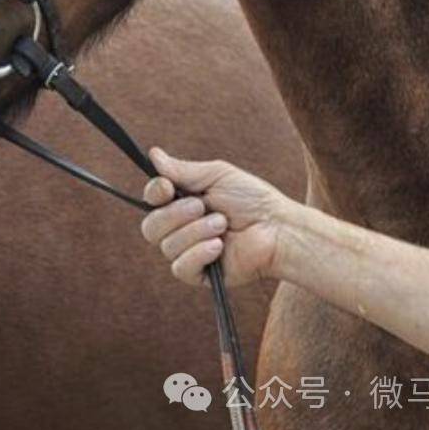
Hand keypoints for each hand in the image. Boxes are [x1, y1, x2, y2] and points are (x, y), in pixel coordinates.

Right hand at [141, 148, 296, 286]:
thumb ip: (183, 170)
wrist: (277, 227)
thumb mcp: (217, 176)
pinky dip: (198, 253)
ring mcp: (189, 252)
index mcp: (182, 202)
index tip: (167, 187)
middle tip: (202, 206)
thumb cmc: (251, 198)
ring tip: (222, 224)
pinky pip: (181, 267)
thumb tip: (154, 154)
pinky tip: (219, 246)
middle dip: (175, 215)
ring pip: (168, 246)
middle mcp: (181, 228)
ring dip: (196, 231)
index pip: (152, 200)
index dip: (154, 193)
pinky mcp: (199, 275)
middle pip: (151, 227)